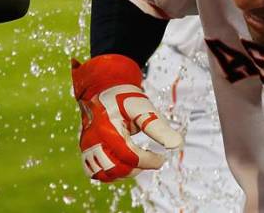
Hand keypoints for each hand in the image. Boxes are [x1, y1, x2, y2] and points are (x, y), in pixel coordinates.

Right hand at [72, 54, 183, 181]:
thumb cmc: (125, 97)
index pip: (130, 155)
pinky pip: (94, 172)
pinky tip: (124, 164)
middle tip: (150, 159)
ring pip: (104, 173)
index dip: (149, 161)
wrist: (104, 89)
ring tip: (138, 162)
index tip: (162, 159)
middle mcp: (94, 140)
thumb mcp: (144, 108)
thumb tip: (177, 144)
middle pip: (116, 168)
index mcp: (108, 128)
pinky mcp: (86, 151)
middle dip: (136, 168)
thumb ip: (159, 127)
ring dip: (123, 173)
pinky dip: (110, 173)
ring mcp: (87, 146)